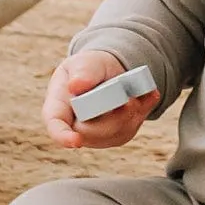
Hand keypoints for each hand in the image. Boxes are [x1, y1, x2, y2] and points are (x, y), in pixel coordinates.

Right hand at [45, 50, 159, 149]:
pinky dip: (143, 110)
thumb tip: (76, 86)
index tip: (76, 142)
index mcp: (58, 107)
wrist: (107, 71)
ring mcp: (96, 135)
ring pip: (115, 133)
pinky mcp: (116, 135)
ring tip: (138, 91)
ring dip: (131, 113)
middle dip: (113, 118)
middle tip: (129, 101)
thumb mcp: (83, 62)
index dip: (63, 136)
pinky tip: (149, 94)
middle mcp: (75, 127)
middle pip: (92, 133)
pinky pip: (130, 129)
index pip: (55, 126)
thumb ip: (82, 72)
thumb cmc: (88, 67)